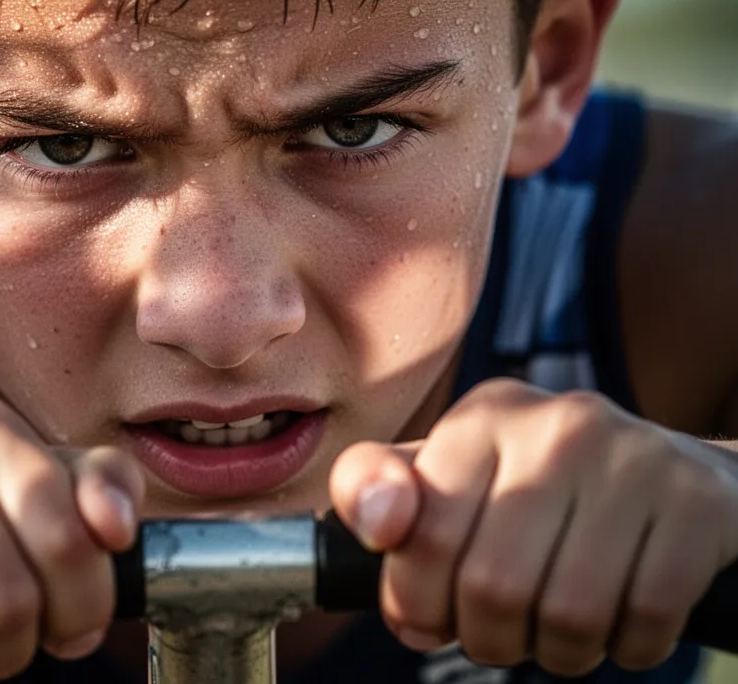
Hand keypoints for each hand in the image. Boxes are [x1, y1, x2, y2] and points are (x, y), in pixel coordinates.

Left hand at [330, 378, 737, 676]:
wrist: (672, 479)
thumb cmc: (538, 490)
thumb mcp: (451, 476)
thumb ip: (381, 490)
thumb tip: (374, 522)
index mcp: (483, 416)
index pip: (422, 534)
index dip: (415, 601)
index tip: (426, 618)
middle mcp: (556, 423)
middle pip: (491, 585)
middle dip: (487, 638)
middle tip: (499, 633)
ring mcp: (632, 458)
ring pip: (567, 615)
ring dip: (557, 653)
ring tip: (556, 630)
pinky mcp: (696, 502)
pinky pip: (644, 622)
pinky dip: (626, 649)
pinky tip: (619, 621)